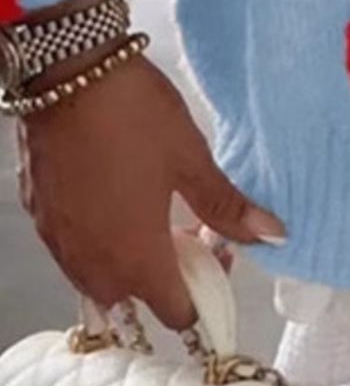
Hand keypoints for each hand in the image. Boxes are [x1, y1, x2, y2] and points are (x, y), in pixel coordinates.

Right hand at [15, 51, 285, 329]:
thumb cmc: (135, 116)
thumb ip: (226, 206)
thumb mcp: (190, 158)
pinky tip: (114, 199)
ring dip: (129, 260)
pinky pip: (74, 250)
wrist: (67, 74)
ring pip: (100, 278)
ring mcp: (60, 244)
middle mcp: (92, 264)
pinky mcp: (39, 220)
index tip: (218, 255)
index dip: (204, 291)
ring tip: (154, 214)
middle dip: (166, 276)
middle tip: (190, 230)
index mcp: (136, 258)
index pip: (175, 312)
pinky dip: (98, 240)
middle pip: (135, 299)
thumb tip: (274, 236)